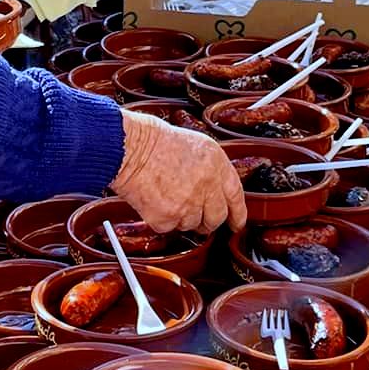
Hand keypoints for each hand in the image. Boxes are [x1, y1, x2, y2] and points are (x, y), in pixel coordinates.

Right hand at [113, 110, 247, 234]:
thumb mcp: (195, 145)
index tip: (236, 223)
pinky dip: (162, 220)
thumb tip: (215, 190)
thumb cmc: (155, 141)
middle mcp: (207, 186)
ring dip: (182, 217)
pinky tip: (155, 202)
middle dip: (208, 221)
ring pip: (192, 225)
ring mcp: (188, 204)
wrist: (130, 147)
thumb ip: (211, 169)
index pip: (236, 197)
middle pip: (216, 218)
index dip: (238, 214)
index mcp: (217, 164)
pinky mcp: (168, 218)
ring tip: (168, 198)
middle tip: (198, 217)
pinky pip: (170, 228)